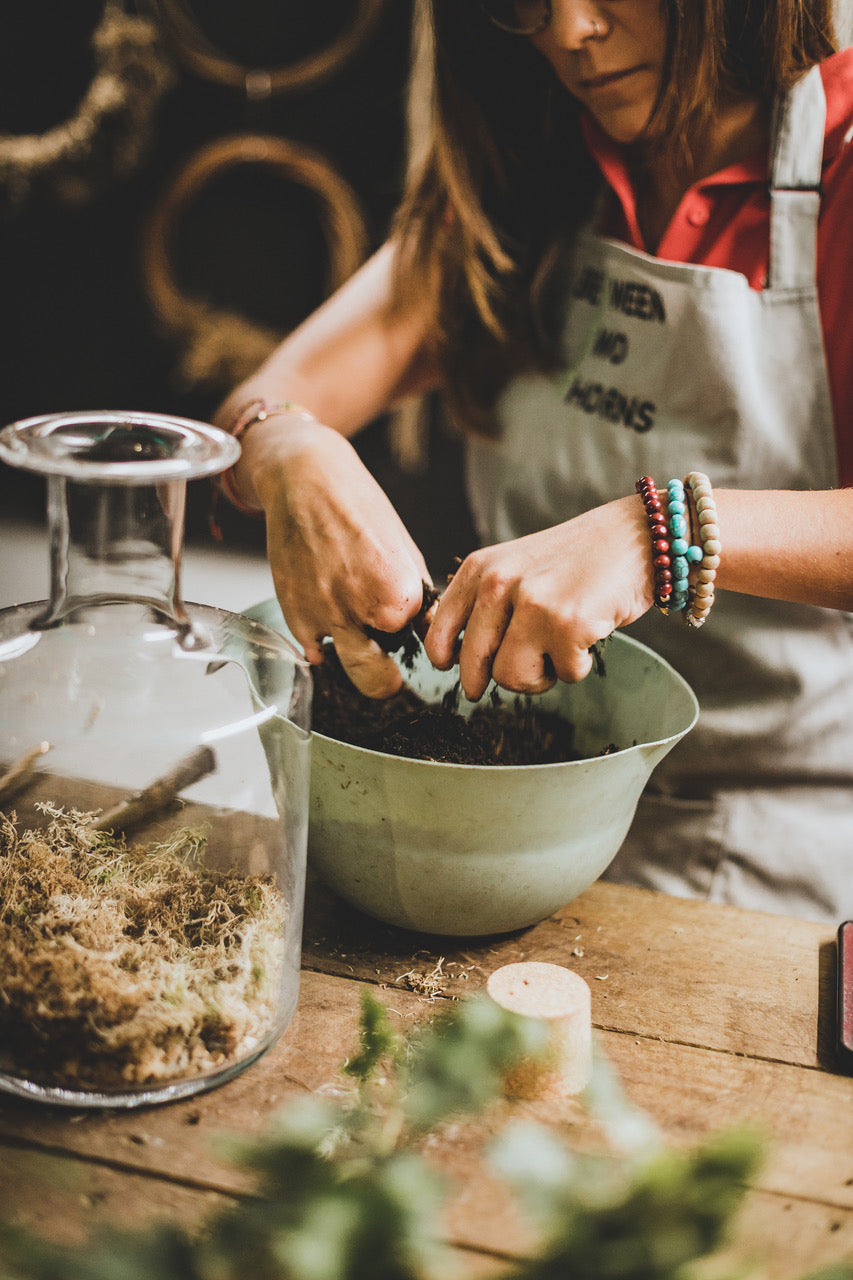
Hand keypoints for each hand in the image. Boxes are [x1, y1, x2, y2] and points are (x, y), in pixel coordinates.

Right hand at [256, 421, 431, 697]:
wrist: (306, 481)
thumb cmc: (360, 508)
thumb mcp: (405, 550)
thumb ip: (417, 597)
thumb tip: (429, 631)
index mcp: (396, 594)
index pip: (421, 642)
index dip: (417, 637)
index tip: (413, 630)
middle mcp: (358, 611)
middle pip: (380, 682)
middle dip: (388, 679)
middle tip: (392, 672)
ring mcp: (322, 617)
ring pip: (348, 672)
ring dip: (358, 664)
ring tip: (363, 646)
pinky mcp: (294, 616)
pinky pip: (316, 652)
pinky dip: (325, 643)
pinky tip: (330, 616)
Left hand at [424, 495, 653, 700]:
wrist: (636, 535)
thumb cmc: (576, 559)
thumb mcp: (515, 567)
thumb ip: (485, 603)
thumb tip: (458, 659)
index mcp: (479, 569)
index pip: (439, 633)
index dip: (448, 661)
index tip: (457, 670)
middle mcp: (498, 584)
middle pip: (474, 666)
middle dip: (497, 678)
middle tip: (522, 672)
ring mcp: (532, 604)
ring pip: (512, 678)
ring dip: (540, 676)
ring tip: (559, 650)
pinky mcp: (567, 624)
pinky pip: (562, 675)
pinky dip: (578, 667)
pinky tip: (587, 638)